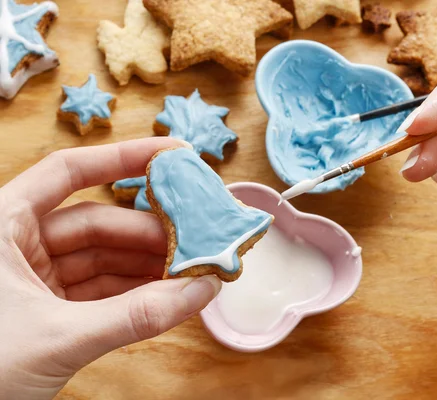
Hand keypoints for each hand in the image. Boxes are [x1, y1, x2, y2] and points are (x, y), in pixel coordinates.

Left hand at [0, 138, 221, 399]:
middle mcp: (17, 242)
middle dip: (148, 233)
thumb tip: (202, 290)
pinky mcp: (46, 308)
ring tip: (190, 271)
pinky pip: (99, 289)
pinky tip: (166, 293)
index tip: (173, 155)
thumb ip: (135, 315)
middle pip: (96, 221)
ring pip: (101, 258)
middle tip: (197, 241)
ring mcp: (33, 277)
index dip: (123, 157)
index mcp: (2, 225)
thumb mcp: (58, 337)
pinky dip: (133, 292)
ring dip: (146, 265)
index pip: (67, 172)